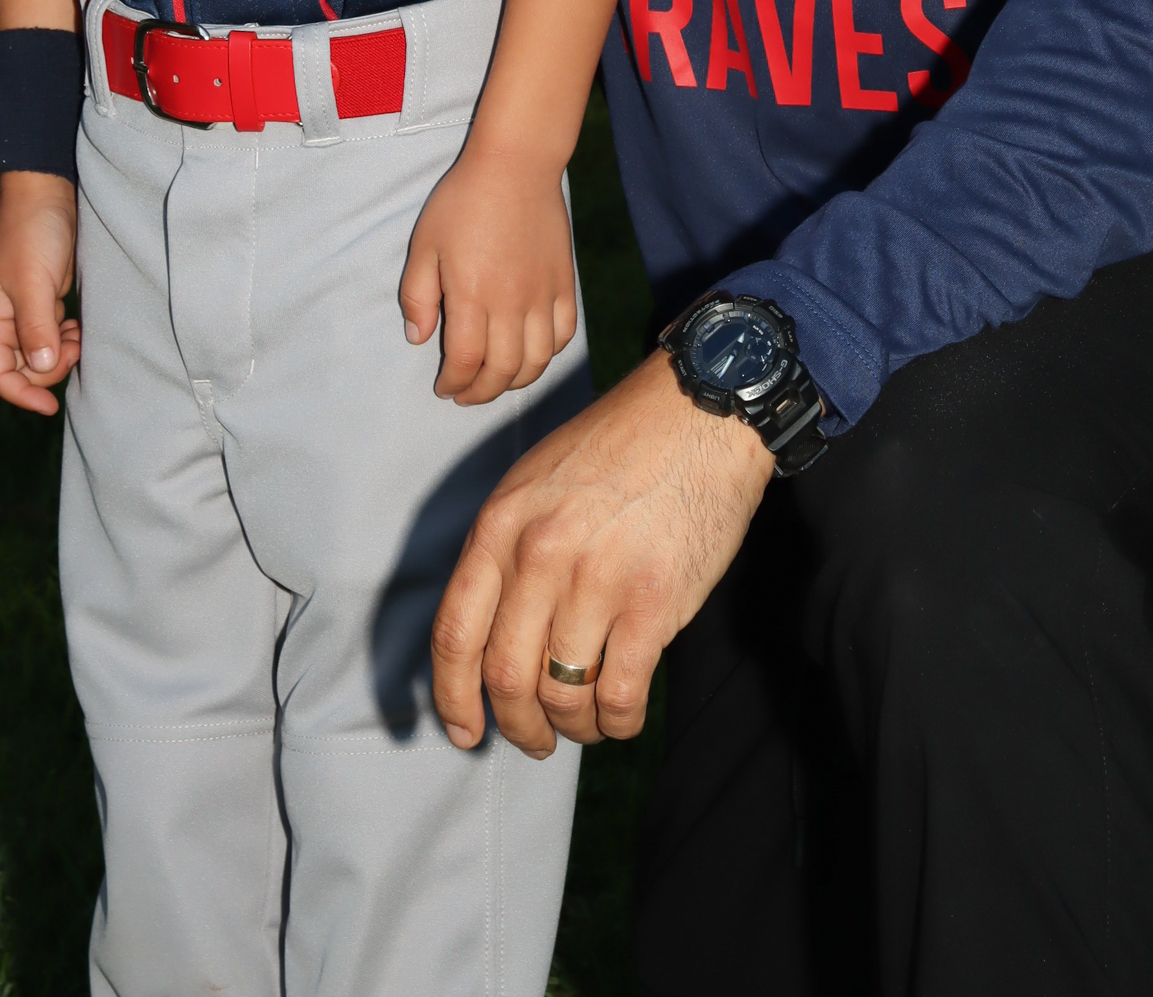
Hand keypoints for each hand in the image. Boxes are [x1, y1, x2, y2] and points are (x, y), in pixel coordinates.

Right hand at [0, 172, 81, 412]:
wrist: (48, 190)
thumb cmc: (34, 232)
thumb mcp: (34, 281)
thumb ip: (36, 326)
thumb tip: (42, 367)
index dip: (19, 393)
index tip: (49, 406)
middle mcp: (5, 316)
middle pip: (19, 366)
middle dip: (47, 368)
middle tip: (74, 346)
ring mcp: (26, 306)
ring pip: (39, 350)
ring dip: (60, 352)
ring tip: (78, 332)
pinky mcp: (46, 295)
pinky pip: (53, 331)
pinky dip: (67, 335)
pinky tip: (79, 323)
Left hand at [399, 142, 579, 405]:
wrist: (516, 166)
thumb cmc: (463, 202)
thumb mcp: (424, 245)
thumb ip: (417, 296)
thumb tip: (418, 338)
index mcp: (472, 296)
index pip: (466, 361)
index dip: (453, 383)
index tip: (444, 387)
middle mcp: (512, 303)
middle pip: (503, 370)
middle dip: (481, 392)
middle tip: (466, 393)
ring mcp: (543, 294)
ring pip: (538, 360)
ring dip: (516, 381)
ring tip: (497, 380)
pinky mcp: (564, 283)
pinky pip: (564, 333)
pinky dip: (549, 354)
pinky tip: (531, 352)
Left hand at [431, 352, 772, 757]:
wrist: (699, 413)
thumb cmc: (620, 446)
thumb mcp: (536, 481)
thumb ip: (507, 550)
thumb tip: (492, 637)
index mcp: (502, 524)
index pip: (455, 634)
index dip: (452, 698)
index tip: (464, 731)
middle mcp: (539, 555)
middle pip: (506, 677)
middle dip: (518, 726)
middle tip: (536, 740)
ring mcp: (596, 581)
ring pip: (562, 695)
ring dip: (573, 727)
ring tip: (587, 723)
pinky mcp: (652, 603)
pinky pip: (620, 695)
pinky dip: (617, 723)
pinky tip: (623, 716)